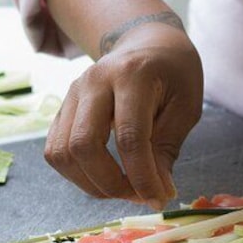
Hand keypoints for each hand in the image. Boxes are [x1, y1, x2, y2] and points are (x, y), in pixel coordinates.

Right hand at [44, 23, 202, 209]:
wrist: (147, 43)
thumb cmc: (174, 75)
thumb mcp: (186, 109)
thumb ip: (167, 150)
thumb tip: (156, 194)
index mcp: (132, 75)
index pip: (130, 137)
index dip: (142, 177)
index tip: (159, 199)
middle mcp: (94, 81)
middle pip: (84, 146)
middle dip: (111, 184)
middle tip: (139, 195)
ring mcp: (72, 94)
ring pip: (62, 153)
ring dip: (91, 184)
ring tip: (123, 189)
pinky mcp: (62, 109)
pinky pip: (55, 151)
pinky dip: (77, 175)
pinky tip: (105, 178)